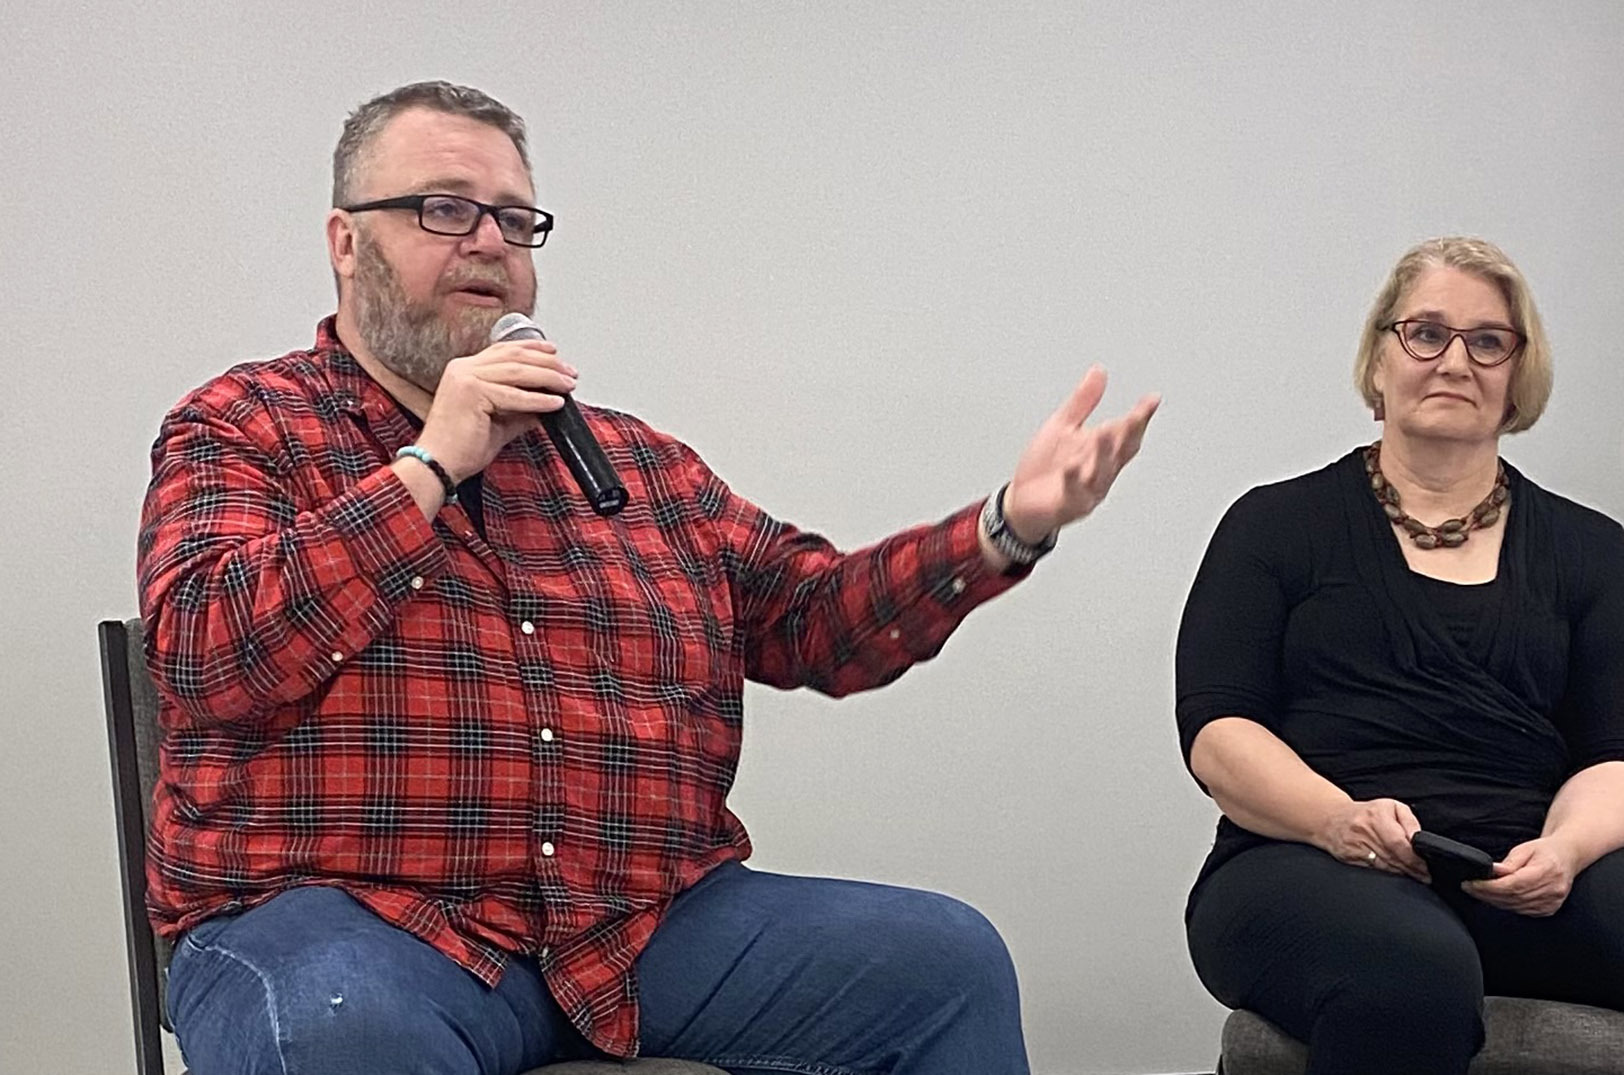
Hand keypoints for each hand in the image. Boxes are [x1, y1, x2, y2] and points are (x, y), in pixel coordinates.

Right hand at [415, 340, 577, 482]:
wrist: (437, 465)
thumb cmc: (461, 448)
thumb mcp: (500, 422)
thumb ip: (522, 409)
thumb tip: (548, 401)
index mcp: (464, 370)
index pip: (504, 350)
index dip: (532, 348)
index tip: (555, 353)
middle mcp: (463, 368)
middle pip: (514, 356)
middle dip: (548, 363)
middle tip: (570, 372)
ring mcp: (465, 378)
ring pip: (517, 371)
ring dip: (548, 377)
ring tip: (567, 385)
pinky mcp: (471, 392)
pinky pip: (513, 395)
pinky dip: (538, 399)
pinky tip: (555, 403)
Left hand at [1000, 366, 1158, 542]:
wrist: (1021, 502)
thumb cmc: (1044, 468)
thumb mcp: (1063, 426)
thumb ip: (1083, 401)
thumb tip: (1099, 372)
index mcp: (1101, 451)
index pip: (1127, 433)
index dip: (1141, 417)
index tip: (1152, 400)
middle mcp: (1100, 471)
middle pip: (1121, 452)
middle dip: (1129, 434)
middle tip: (1135, 416)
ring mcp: (1087, 490)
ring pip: (1101, 471)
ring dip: (1103, 453)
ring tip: (1104, 433)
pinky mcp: (1068, 505)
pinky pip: (1073, 492)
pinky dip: (1074, 479)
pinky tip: (1072, 467)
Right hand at [1312, 798, 1429, 881]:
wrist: (1330, 817)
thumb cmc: (1366, 813)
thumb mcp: (1391, 807)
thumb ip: (1409, 821)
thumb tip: (1418, 839)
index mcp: (1376, 817)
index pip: (1399, 844)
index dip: (1415, 859)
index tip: (1426, 866)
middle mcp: (1363, 832)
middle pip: (1393, 858)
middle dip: (1412, 869)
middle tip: (1424, 876)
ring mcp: (1354, 846)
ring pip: (1384, 866)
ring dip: (1401, 873)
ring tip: (1415, 876)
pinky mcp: (1348, 857)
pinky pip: (1372, 869)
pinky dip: (1386, 873)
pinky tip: (1396, 873)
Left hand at [1464, 837, 1577, 915]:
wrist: (1567, 857)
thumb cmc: (1545, 850)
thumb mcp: (1525, 849)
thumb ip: (1509, 863)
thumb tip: (1492, 871)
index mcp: (1546, 871)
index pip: (1513, 885)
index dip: (1489, 887)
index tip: (1472, 884)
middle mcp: (1552, 890)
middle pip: (1513, 897)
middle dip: (1486, 894)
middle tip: (1469, 888)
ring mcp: (1552, 902)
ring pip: (1516, 907)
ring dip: (1494, 901)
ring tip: (1478, 892)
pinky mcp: (1549, 909)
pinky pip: (1523, 911)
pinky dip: (1507, 905)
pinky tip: (1495, 899)